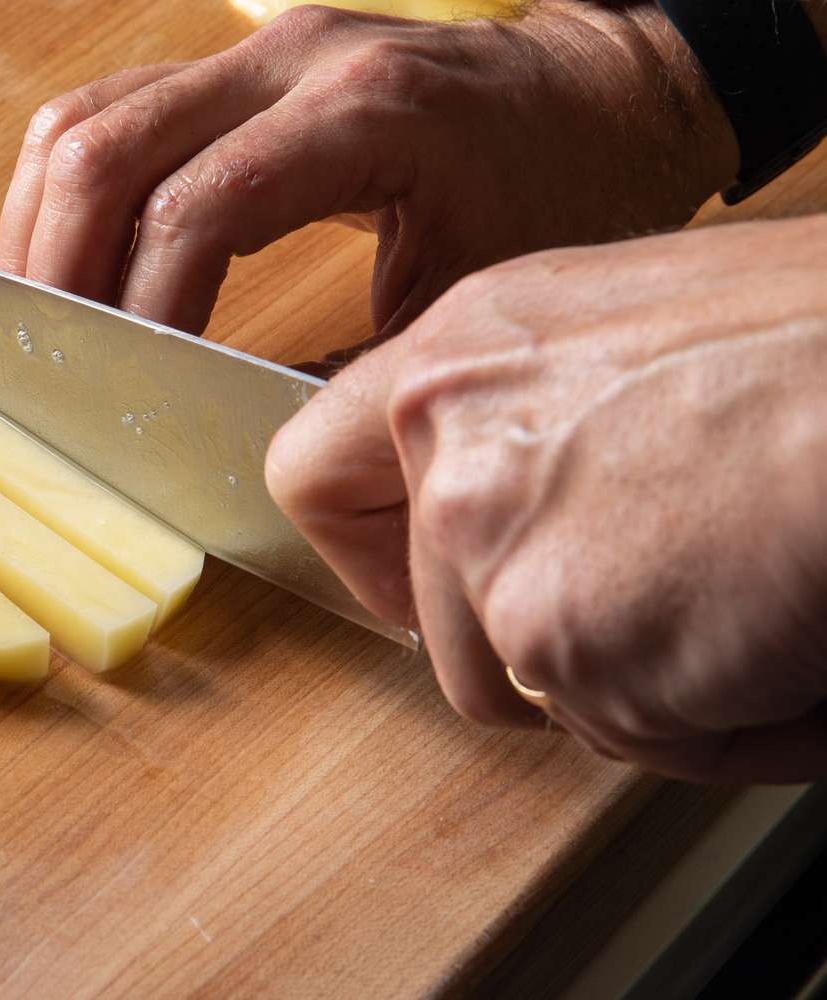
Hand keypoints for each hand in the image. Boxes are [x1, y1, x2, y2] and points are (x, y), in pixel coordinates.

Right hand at [0, 3, 737, 336]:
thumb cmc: (561, 194)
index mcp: (364, 112)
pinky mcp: (237, 64)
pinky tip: (75, 261)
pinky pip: (110, 110)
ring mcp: (255, 48)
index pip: (196, 210)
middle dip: (59, 270)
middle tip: (52, 363)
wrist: (597, 98)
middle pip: (105, 149)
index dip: (145, 312)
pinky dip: (72, 191)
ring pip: (85, 119)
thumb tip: (237, 442)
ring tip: (45, 318)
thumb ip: (350, 369)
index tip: (134, 391)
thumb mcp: (469, 302)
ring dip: (44, 225)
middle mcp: (292, 58)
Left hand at [265, 215, 826, 782]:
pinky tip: (790, 642)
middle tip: (658, 612)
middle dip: (543, 647)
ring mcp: (491, 543)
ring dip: (645, 685)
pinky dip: (725, 723)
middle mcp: (448, 439)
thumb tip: (528, 503)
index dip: (368, 555)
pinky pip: (634, 736)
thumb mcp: (636, 333)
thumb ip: (537, 419)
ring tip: (753, 605)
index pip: (315, 476)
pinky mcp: (558, 640)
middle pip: (437, 625)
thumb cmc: (823, 346)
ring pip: (533, 692)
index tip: (418, 590)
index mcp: (462, 351)